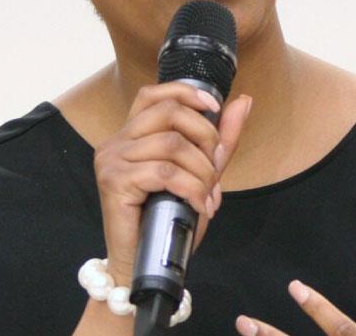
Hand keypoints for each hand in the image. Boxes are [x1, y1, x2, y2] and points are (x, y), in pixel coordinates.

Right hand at [93, 82, 250, 284]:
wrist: (145, 264)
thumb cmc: (168, 221)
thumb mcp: (201, 174)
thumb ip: (219, 140)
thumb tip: (243, 101)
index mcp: (132, 135)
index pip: (154, 94)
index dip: (186, 93)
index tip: (214, 107)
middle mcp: (116, 141)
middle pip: (169, 113)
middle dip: (205, 136)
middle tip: (216, 168)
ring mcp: (112, 160)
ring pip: (172, 144)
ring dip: (202, 171)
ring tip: (208, 195)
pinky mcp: (114, 181)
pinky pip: (165, 173)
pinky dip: (192, 188)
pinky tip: (200, 205)